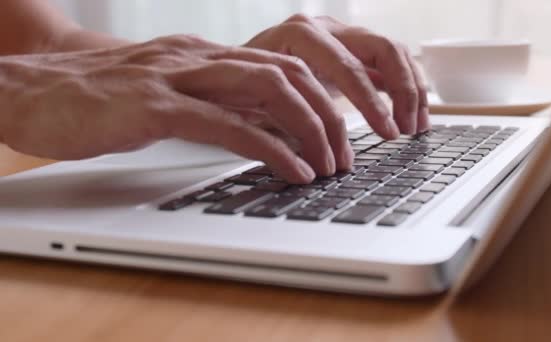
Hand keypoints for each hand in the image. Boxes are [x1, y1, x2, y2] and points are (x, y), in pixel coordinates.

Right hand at [0, 36, 343, 182]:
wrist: (28, 89)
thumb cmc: (96, 100)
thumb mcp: (165, 95)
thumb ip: (208, 103)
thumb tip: (256, 129)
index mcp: (201, 56)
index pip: (280, 66)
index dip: (319, 100)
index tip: (337, 136)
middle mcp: (196, 58)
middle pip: (286, 74)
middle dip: (326, 115)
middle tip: (345, 154)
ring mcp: (176, 78)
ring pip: (267, 91)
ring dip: (309, 129)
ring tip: (329, 164)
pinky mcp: (154, 107)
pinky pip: (228, 124)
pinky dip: (270, 148)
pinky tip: (293, 170)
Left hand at [246, 14, 429, 135]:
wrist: (233, 71)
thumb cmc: (240, 89)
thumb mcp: (255, 105)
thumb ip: (286, 125)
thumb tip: (316, 162)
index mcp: (299, 36)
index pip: (349, 66)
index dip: (372, 104)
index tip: (387, 134)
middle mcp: (323, 28)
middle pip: (381, 49)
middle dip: (402, 93)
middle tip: (407, 131)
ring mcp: (339, 35)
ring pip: (391, 52)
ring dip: (411, 89)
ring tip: (417, 127)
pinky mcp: (349, 50)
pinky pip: (388, 61)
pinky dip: (404, 87)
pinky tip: (411, 115)